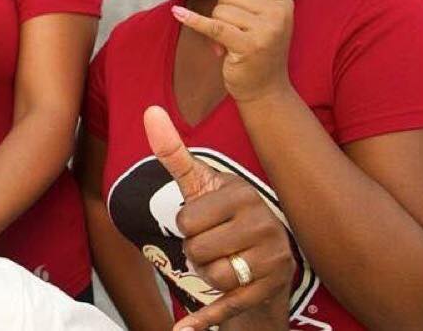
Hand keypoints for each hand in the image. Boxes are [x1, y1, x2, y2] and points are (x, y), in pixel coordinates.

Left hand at [144, 106, 292, 330]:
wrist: (260, 257)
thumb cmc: (221, 216)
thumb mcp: (198, 184)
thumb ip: (172, 152)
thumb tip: (149, 112)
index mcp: (243, 193)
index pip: (186, 219)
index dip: (185, 225)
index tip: (204, 220)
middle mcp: (266, 223)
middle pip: (197, 249)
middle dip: (195, 252)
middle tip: (214, 245)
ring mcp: (273, 259)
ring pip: (213, 276)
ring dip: (206, 276)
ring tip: (222, 262)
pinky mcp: (270, 290)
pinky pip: (229, 307)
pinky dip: (205, 321)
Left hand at [172, 0, 295, 104]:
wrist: (266, 88)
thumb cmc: (261, 48)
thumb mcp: (268, 15)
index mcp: (281, 1)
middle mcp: (278, 12)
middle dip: (222, 13)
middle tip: (235, 33)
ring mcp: (265, 30)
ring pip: (219, 11)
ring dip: (217, 26)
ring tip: (231, 43)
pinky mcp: (248, 46)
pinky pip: (213, 26)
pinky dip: (194, 21)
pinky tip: (177, 13)